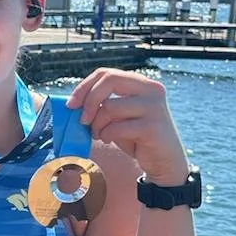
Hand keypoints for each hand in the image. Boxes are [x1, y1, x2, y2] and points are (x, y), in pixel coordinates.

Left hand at [67, 68, 189, 184]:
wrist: (163, 162)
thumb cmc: (137, 138)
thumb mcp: (118, 118)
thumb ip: (104, 105)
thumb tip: (74, 102)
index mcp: (142, 83)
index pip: (107, 73)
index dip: (85, 86)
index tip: (71, 104)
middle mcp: (152, 90)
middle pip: (110, 80)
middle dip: (89, 100)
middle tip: (82, 120)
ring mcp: (155, 107)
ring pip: (110, 106)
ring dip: (97, 124)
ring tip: (99, 134)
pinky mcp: (153, 127)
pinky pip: (117, 126)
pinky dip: (107, 134)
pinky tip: (109, 140)